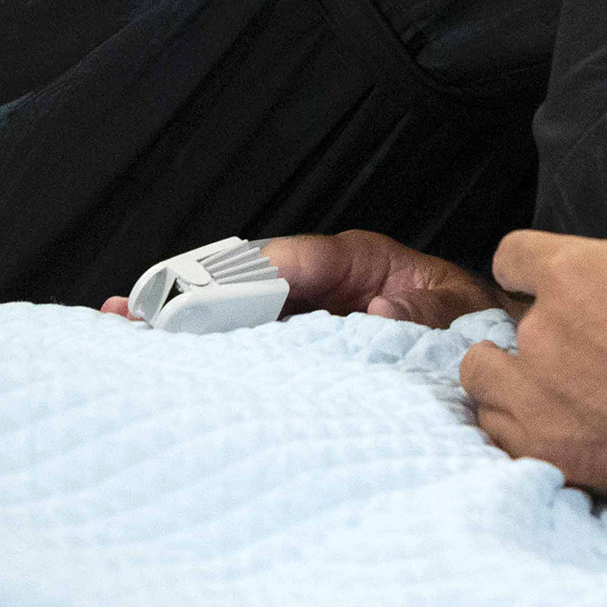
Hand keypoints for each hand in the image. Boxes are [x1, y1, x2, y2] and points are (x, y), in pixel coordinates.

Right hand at [98, 228, 498, 326]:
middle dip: (193, 290)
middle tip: (137, 305)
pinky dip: (199, 341)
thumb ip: (422, 313)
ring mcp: (304, 309)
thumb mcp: (457, 316)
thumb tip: (376, 313)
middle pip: (247, 278)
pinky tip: (152, 346)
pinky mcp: (297, 339)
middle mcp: (322, 281)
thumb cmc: (468, 323)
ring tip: (123, 319)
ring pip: (234, 306)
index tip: (206, 293)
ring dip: (181, 313)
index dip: (248, 274)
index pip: (295, 260)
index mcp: (361, 262)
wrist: (484, 346)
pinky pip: (243, 337)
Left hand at [457, 88, 606, 508]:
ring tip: (550, 379)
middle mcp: (538, 333)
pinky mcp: (543, 449)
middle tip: (586, 338)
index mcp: (569, 273)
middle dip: (536, 325)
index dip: (532, 262)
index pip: (512, 254)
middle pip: (505, 319)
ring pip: (483, 377)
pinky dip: (515, 427)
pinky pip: (498, 433)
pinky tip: (550, 424)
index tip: (558, 277)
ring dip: (507, 374)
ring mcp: (535, 396)